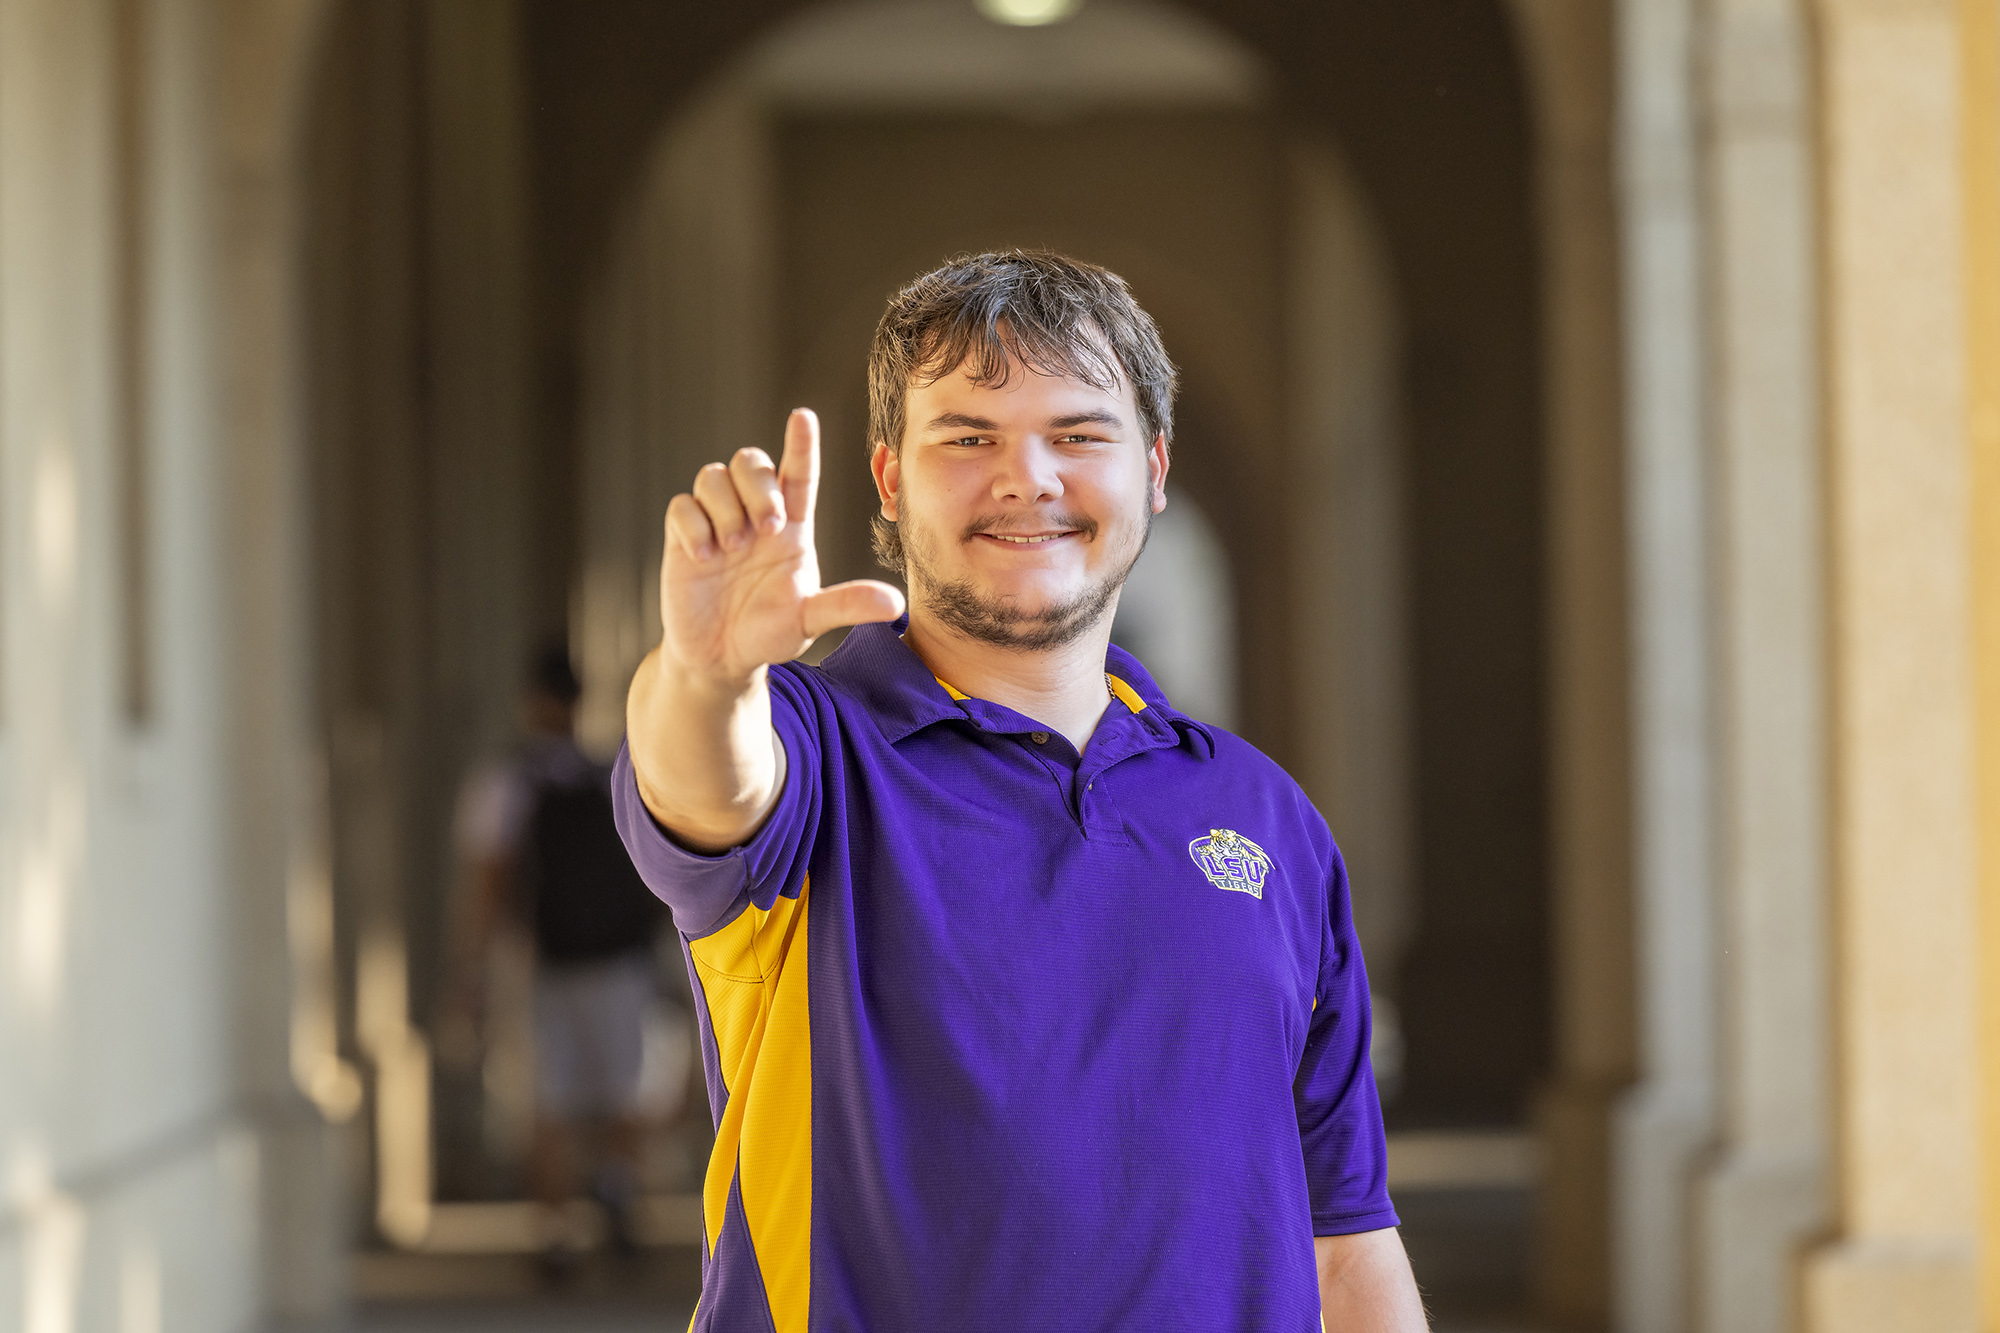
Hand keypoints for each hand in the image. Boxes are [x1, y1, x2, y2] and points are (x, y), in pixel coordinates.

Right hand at [662, 409, 904, 681]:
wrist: (721, 658)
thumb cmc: (769, 632)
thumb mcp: (810, 620)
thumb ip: (847, 605)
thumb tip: (896, 604)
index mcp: (792, 526)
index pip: (798, 474)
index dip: (801, 445)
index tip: (803, 417)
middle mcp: (754, 515)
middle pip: (750, 461)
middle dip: (759, 487)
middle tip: (767, 529)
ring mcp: (717, 522)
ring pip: (713, 475)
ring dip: (725, 507)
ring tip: (731, 549)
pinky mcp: (683, 537)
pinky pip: (682, 506)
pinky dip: (693, 527)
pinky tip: (704, 559)